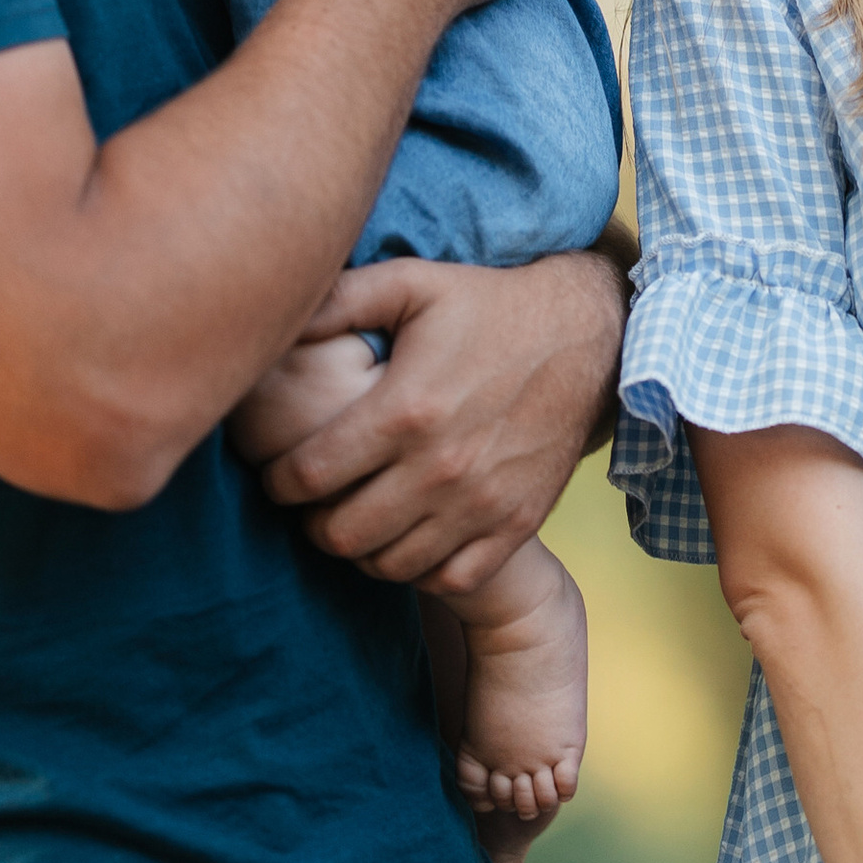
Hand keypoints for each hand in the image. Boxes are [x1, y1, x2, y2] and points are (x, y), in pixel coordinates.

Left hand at [257, 248, 625, 588]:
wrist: (586, 334)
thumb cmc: (488, 305)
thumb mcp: (412, 282)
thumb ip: (338, 300)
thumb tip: (276, 313)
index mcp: (404, 411)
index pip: (308, 477)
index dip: (277, 482)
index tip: (277, 474)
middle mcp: (440, 467)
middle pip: (341, 533)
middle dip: (312, 522)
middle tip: (313, 503)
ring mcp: (482, 503)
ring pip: (391, 565)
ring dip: (361, 549)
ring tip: (357, 519)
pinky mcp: (517, 523)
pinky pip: (451, 579)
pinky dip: (420, 569)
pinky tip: (409, 536)